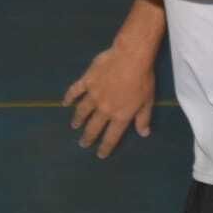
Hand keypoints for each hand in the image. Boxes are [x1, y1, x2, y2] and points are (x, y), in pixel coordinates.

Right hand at [62, 43, 155, 158]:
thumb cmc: (143, 79)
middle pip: (93, 127)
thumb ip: (143, 118)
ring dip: (78, 120)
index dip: (105, 147)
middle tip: (83, 144)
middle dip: (88, 137)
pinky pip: (75, 91)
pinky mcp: (87, 81)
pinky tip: (65, 102)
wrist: (130, 57)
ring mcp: (93, 95)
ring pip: (82, 111)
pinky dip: (69, 97)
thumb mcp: (147, 101)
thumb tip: (144, 134)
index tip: (100, 154)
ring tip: (74, 125)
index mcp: (120, 115)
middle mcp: (104, 109)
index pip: (111, 136)